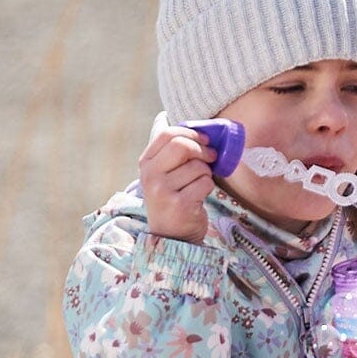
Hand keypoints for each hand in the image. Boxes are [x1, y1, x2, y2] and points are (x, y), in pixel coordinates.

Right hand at [140, 125, 217, 245]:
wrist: (171, 238)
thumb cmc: (171, 201)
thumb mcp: (161, 174)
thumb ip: (166, 150)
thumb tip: (168, 118)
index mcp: (145, 164)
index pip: (167, 134)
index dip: (190, 133)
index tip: (203, 140)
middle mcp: (150, 177)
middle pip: (181, 146)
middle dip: (201, 149)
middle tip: (211, 157)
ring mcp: (163, 191)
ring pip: (197, 166)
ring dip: (206, 173)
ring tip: (199, 185)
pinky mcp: (180, 205)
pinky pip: (205, 183)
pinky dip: (208, 188)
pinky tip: (199, 197)